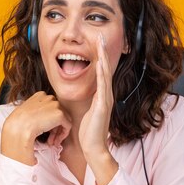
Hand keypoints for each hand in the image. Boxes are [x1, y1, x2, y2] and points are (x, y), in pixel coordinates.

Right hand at [1, 91, 70, 164]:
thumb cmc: (19, 122)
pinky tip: (55, 142)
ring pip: (64, 120)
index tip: (45, 131)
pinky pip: (67, 126)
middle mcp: (49, 97)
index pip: (50, 108)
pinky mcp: (60, 114)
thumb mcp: (27, 112)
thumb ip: (37, 112)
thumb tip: (43, 121)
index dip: (49, 121)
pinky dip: (63, 135)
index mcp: (40, 95)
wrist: (19, 127)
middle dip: (54, 128)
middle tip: (50, 139)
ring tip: (52, 142)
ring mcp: (55, 105)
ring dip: (58, 132)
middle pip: (58, 114)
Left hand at [79, 33, 118, 184]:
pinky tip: (100, 63)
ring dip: (103, 57)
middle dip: (103, 52)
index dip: (99, 57)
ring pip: (105, 74)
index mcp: (101, 96)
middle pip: (105, 69)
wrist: (93, 148)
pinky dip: (102, 74)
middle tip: (101, 36)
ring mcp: (106, 100)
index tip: (97, 43)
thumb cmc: (88, 132)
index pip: (101, 72)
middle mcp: (106, 95)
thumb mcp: (84, 112)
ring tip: (101, 43)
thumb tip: (77, 94)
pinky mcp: (103, 106)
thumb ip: (84, 101)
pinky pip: (103, 86)